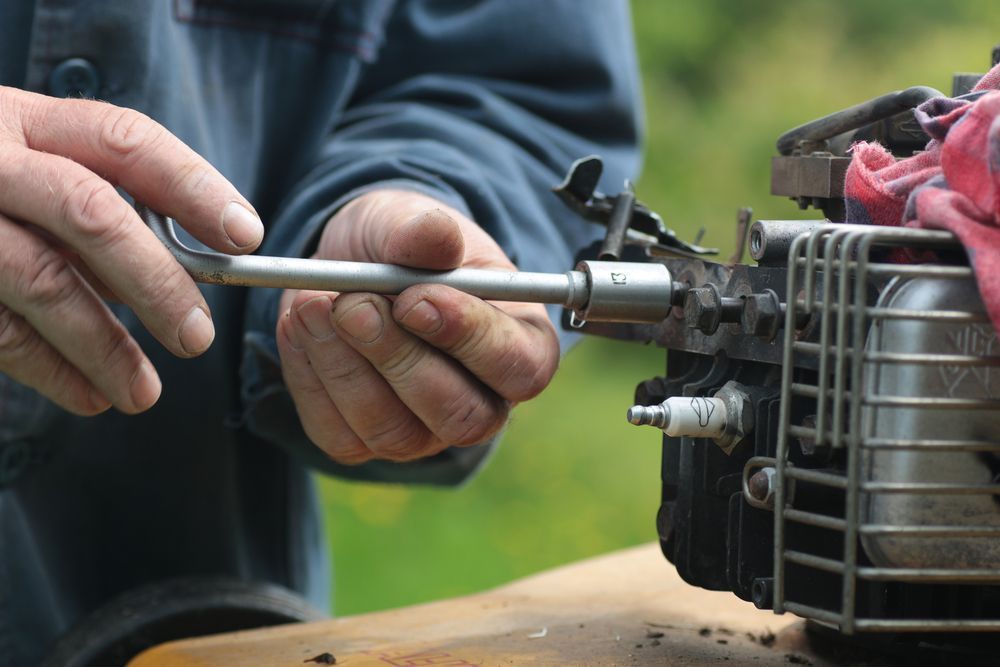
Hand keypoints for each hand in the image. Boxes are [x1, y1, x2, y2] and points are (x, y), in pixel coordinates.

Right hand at [0, 86, 262, 414]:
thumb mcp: (36, 168)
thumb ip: (102, 207)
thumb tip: (188, 268)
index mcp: (28, 121)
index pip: (125, 141)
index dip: (192, 187)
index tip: (245, 236)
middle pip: (90, 213)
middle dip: (156, 281)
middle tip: (197, 337)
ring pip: (42, 280)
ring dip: (104, 346)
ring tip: (145, 393)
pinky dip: (50, 369)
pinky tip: (91, 394)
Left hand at [276, 190, 559, 463]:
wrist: (353, 262)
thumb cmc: (406, 246)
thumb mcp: (414, 221)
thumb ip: (426, 232)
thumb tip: (432, 235)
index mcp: (521, 347)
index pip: (519, 368)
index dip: (470, 338)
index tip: (414, 298)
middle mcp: (482, 403)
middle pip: (459, 414)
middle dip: (398, 357)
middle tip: (352, 303)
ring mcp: (424, 433)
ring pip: (392, 430)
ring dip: (344, 365)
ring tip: (312, 303)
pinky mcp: (364, 443)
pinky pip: (338, 433)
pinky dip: (310, 379)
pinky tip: (301, 328)